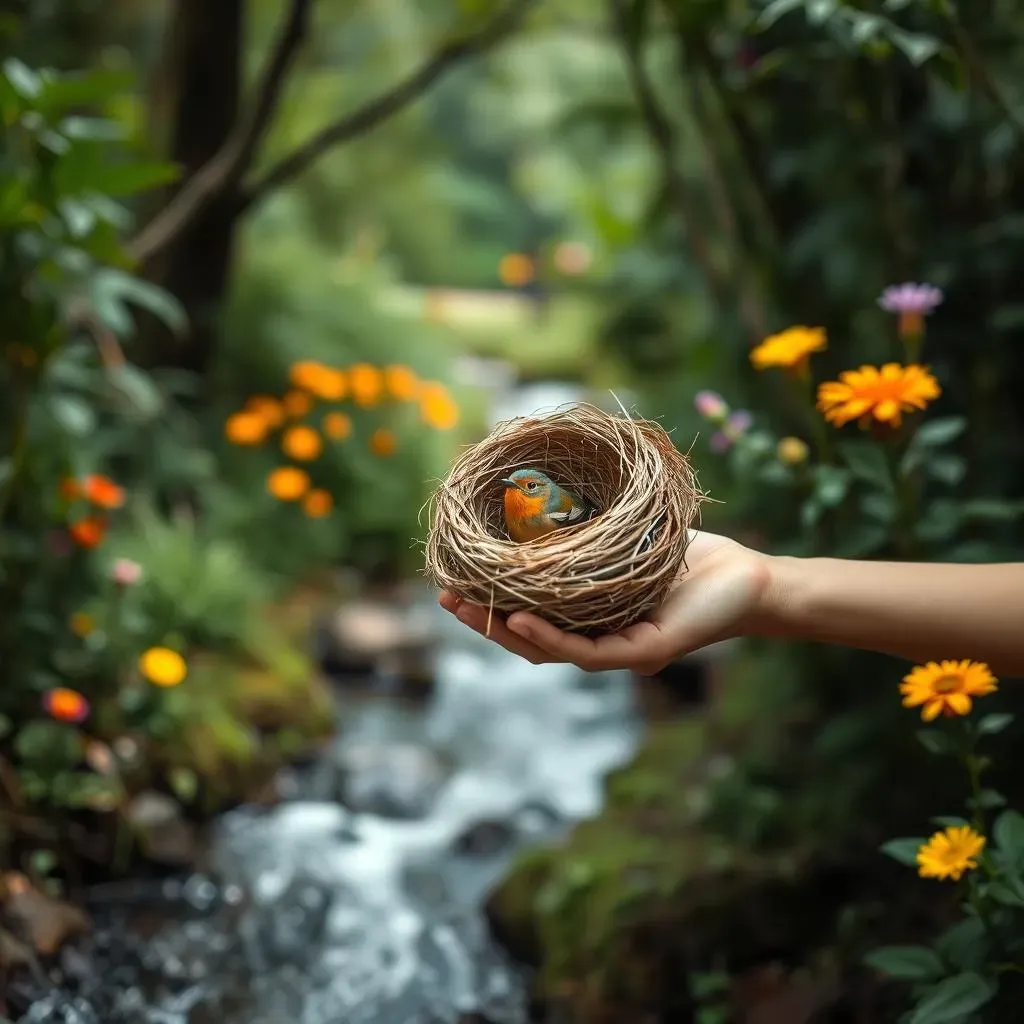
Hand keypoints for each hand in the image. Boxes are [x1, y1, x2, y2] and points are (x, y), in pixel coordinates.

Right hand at [438, 530, 773, 673]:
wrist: (751, 577)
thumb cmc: (689, 554)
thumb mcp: (628, 534)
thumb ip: (589, 526)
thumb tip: (541, 482)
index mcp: (589, 616)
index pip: (529, 617)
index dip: (489, 604)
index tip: (453, 581)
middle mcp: (598, 640)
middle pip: (528, 640)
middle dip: (484, 621)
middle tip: (446, 598)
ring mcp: (619, 652)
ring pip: (549, 651)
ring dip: (504, 632)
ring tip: (469, 608)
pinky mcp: (645, 653)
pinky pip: (588, 651)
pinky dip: (550, 637)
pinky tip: (521, 619)